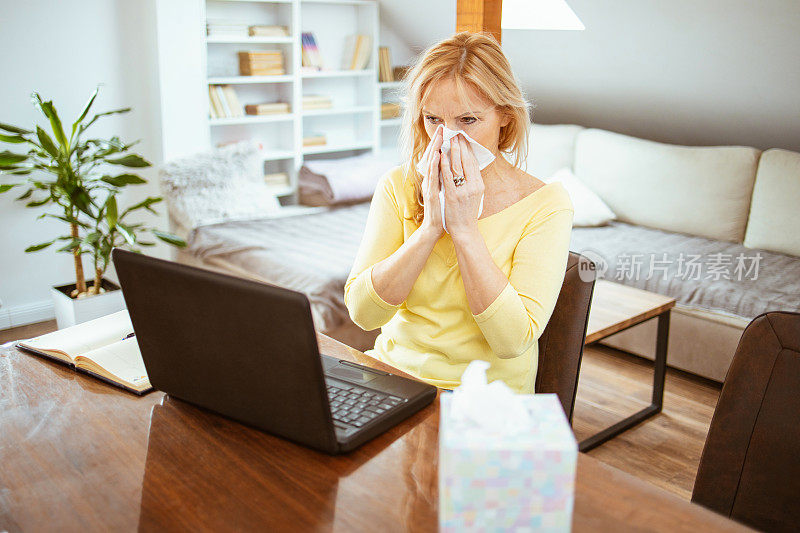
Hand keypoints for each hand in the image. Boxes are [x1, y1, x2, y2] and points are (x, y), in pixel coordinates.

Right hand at [420, 124, 444, 238]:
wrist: (434, 228)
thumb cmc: (441, 210)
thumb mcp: (443, 191)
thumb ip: (444, 179)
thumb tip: (450, 167)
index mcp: (433, 179)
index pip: (436, 158)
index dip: (439, 144)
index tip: (444, 131)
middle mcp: (430, 181)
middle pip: (433, 157)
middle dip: (438, 141)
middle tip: (442, 127)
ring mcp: (430, 186)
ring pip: (432, 164)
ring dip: (435, 149)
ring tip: (439, 135)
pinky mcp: (431, 193)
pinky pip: (434, 177)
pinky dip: (435, 165)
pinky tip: (438, 155)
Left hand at [440, 134, 484, 235]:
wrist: (464, 230)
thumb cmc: (467, 214)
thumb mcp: (475, 196)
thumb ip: (473, 183)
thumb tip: (471, 169)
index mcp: (479, 185)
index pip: (474, 163)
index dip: (469, 150)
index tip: (464, 139)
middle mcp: (473, 186)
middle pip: (467, 162)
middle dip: (461, 147)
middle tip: (456, 135)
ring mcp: (463, 191)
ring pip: (458, 166)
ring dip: (453, 151)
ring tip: (449, 140)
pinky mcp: (453, 196)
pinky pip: (448, 177)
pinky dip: (444, 165)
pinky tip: (441, 155)